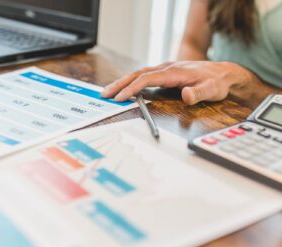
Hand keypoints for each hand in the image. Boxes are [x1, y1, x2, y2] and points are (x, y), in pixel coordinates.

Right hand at [101, 61, 256, 104]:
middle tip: (105, 94)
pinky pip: (144, 76)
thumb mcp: (212, 89)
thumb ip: (199, 93)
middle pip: (138, 74)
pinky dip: (131, 82)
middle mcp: (167, 68)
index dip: (133, 88)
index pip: (147, 78)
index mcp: (174, 72)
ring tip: (109, 91)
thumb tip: (186, 95)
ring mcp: (165, 70)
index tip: (121, 97)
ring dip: (123, 82)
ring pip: (139, 73)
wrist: (223, 73)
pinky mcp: (165, 73)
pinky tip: (125, 88)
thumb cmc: (217, 82)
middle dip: (120, 84)